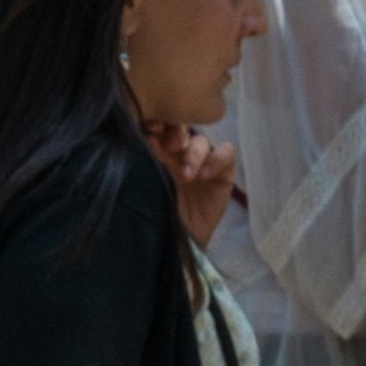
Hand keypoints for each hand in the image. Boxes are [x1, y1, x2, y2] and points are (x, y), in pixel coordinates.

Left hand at [152, 119, 241, 243]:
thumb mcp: (145, 185)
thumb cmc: (157, 214)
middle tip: (170, 146)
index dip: (156, 123)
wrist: (177, 242)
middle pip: (181, 128)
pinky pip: (226, 152)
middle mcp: (178, 152)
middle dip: (176, 133)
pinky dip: (217, 159)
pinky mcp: (222, 171)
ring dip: (194, 153)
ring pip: (201, 140)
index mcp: (155, 151)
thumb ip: (143, 162)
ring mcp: (201, 160)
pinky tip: (205, 176)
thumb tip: (139, 137)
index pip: (158, 126)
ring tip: (187, 175)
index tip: (149, 130)